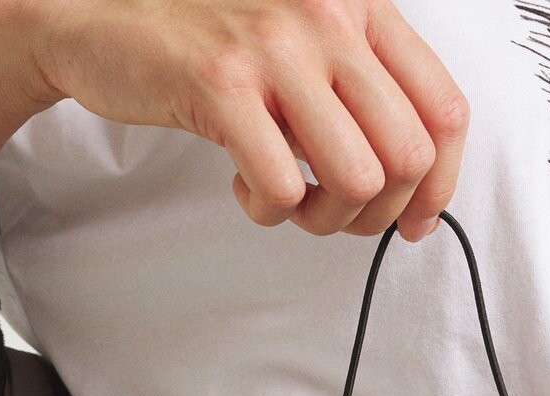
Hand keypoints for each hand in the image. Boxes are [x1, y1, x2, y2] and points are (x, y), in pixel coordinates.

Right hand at [15, 0, 467, 240]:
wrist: (104, 19)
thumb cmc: (214, 50)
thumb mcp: (306, 56)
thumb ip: (363, 101)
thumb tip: (419, 192)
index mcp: (360, 8)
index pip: (445, 111)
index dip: (438, 186)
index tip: (412, 221)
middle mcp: (328, 17)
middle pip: (408, 157)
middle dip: (376, 213)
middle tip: (333, 213)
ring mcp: (275, 48)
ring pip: (357, 180)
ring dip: (324, 219)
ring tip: (288, 200)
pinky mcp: (222, 83)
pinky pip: (284, 188)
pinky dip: (268, 211)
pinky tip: (244, 186)